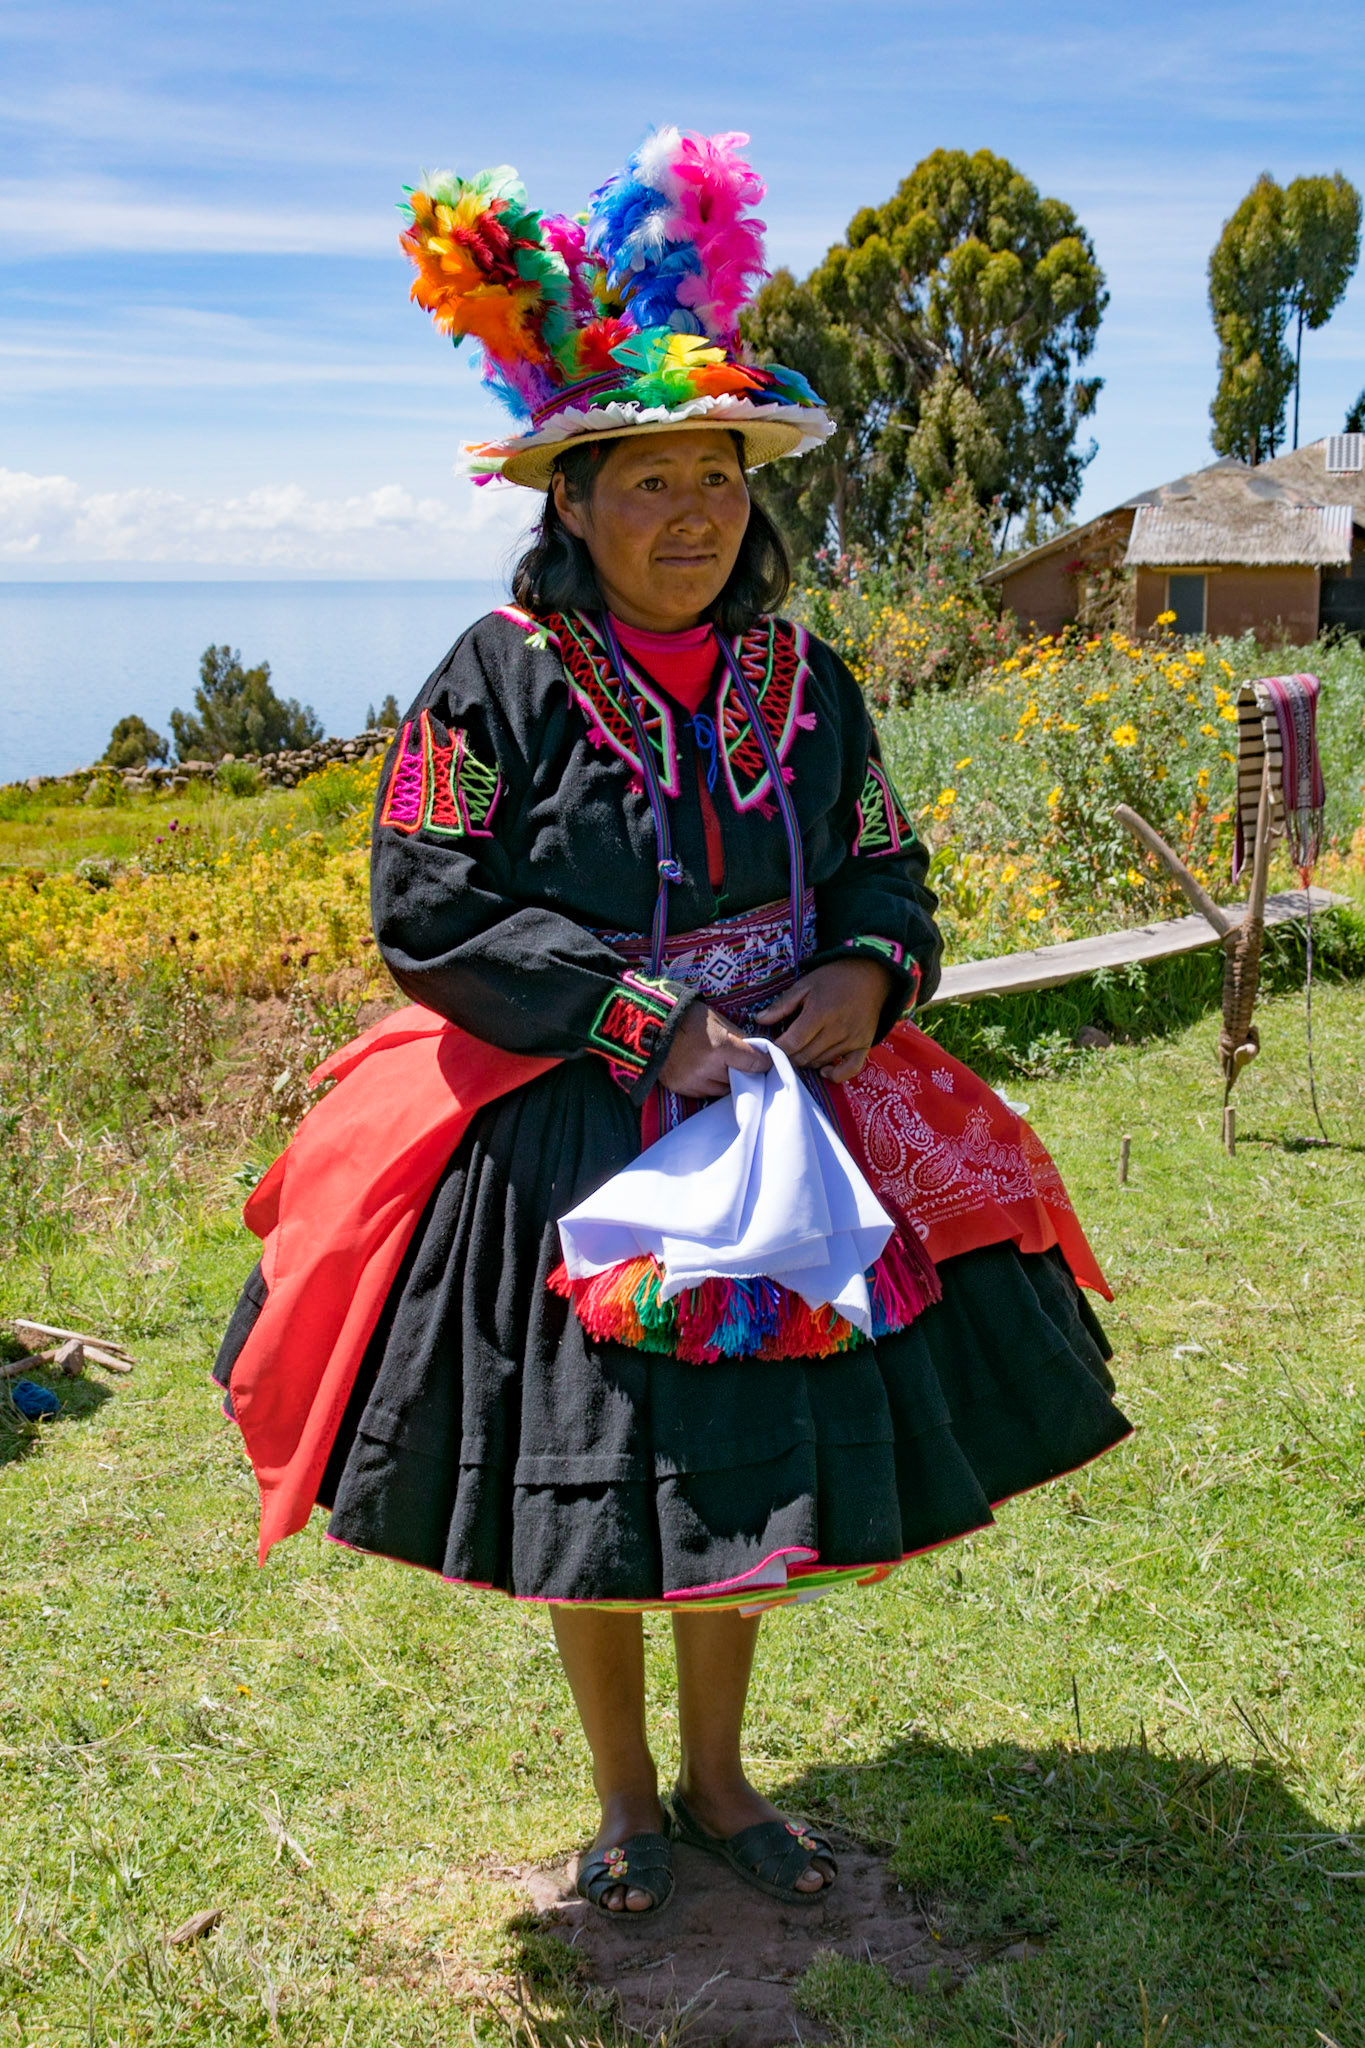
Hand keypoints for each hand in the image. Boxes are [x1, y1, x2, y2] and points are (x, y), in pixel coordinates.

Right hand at [658, 1002, 771, 1099]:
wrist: (650, 1024)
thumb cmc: (687, 1017)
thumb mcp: (717, 1021)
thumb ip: (738, 1038)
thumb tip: (756, 1051)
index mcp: (720, 1048)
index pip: (753, 1063)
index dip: (763, 1062)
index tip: (766, 1062)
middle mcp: (707, 1069)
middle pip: (739, 1080)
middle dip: (743, 1073)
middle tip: (743, 1065)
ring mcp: (693, 1082)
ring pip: (723, 1091)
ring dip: (727, 1082)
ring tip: (722, 1069)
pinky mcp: (681, 1089)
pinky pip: (705, 1094)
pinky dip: (710, 1086)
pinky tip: (706, 1073)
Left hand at [754, 958, 894, 1084]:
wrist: (869, 976)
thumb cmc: (833, 979)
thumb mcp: (804, 985)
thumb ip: (782, 1004)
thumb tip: (759, 1020)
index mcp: (820, 1012)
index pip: (793, 1042)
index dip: (778, 1049)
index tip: (769, 1049)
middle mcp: (837, 1029)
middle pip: (805, 1056)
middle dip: (789, 1057)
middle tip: (781, 1053)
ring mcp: (852, 1039)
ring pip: (821, 1062)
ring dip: (806, 1063)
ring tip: (798, 1054)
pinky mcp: (864, 1045)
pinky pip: (850, 1069)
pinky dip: (836, 1075)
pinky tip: (824, 1072)